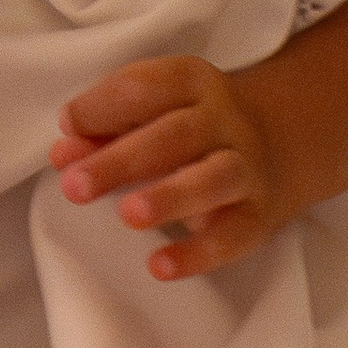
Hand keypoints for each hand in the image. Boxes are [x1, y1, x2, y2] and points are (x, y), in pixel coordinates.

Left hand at [52, 53, 285, 279]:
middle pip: (175, 135)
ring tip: (127, 215)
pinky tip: (160, 265)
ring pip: (213, 178)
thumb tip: (63, 154)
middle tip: (75, 185)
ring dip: (168, 197)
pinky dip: (198, 253)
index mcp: (192, 83)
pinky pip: (233, 235)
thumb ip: (105, 131)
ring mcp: (247, 166)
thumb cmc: (193, 125)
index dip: (103, 105)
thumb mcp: (155, 112)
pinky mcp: (260, 213)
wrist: (284, 138)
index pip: (147, 86)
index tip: (68, 127)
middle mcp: (223, 120)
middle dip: (121, 161)